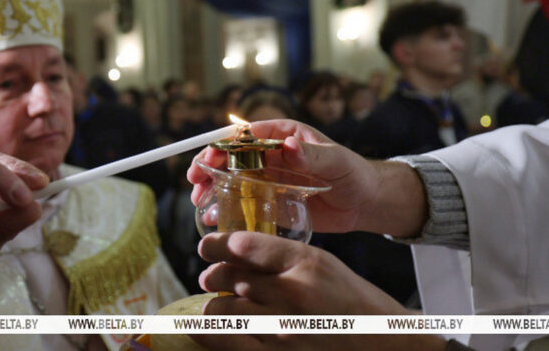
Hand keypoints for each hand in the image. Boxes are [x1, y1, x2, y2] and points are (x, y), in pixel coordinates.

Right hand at [188, 119, 426, 235]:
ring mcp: (270, 178)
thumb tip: (288, 146)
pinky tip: (215, 218)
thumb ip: (313, 156)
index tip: (209, 157)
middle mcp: (272, 155)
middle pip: (232, 157)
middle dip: (210, 166)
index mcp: (284, 135)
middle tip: (194, 181)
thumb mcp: (336, 162)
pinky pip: (244, 202)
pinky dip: (227, 208)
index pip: (246, 135)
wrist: (366, 203)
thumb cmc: (355, 174)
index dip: (224, 145)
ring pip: (232, 179)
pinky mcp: (271, 200)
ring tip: (199, 202)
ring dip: (213, 188)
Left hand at [193, 231, 445, 350]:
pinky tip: (204, 327)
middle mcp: (292, 294)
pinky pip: (228, 343)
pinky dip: (211, 333)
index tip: (208, 247)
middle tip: (210, 276)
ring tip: (218, 304)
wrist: (381, 344)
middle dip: (213, 275)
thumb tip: (232, 250)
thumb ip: (279, 255)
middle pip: (228, 277)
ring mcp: (283, 329)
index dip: (217, 245)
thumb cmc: (350, 301)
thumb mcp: (321, 263)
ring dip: (215, 305)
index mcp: (306, 263)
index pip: (245, 245)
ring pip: (223, 310)